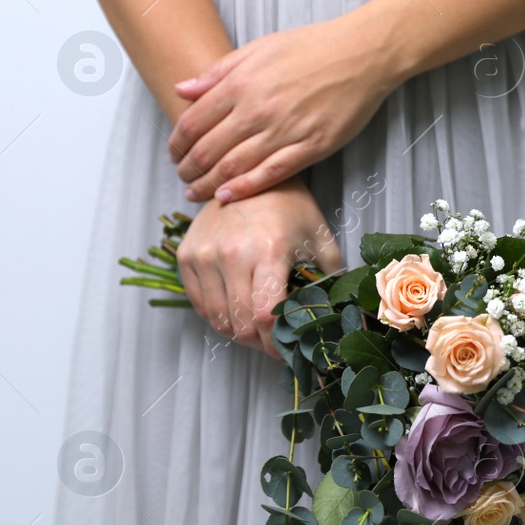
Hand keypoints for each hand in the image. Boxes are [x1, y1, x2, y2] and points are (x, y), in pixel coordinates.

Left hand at [169, 13, 403, 202]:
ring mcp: (285, 130)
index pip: (193, 122)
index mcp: (241, 83)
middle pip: (208, 150)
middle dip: (188, 169)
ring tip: (197, 192)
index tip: (173, 154)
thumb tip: (182, 90)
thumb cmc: (313, 47)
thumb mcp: (259, 48)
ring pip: (234, 167)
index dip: (176, 143)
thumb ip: (219, 71)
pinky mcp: (312, 147)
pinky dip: (245, 188)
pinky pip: (271, 174)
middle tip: (183, 177)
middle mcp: (258, 109)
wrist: (362, 54)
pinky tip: (227, 196)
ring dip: (208, 184)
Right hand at [175, 177, 343, 353]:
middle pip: (240, 323)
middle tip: (274, 344)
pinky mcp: (186, 255)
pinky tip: (236, 314)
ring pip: (216, 318)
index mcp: (268, 251)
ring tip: (257, 332)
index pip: (264, 316)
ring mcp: (204, 255)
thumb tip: (339, 315)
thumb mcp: (320, 239)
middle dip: (260, 343)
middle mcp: (230, 254)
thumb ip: (330, 279)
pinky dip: (217, 316)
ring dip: (238, 333)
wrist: (250, 174)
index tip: (287, 350)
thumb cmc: (291, 208)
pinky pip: (198, 303)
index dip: (275, 342)